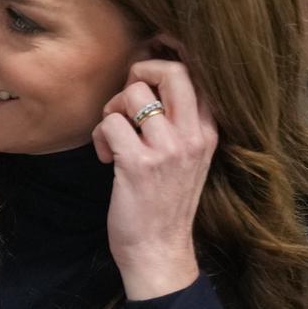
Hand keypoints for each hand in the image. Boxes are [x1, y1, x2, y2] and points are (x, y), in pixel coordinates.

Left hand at [91, 58, 213, 299]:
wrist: (159, 249)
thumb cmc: (165, 202)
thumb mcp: (187, 157)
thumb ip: (179, 122)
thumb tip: (150, 82)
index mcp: (208, 131)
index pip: (198, 74)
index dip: (167, 59)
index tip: (144, 70)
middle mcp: (193, 136)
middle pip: (172, 71)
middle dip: (140, 72)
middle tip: (126, 100)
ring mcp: (168, 150)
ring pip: (133, 94)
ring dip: (112, 110)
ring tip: (114, 136)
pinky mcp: (138, 164)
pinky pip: (110, 123)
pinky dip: (99, 136)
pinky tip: (107, 158)